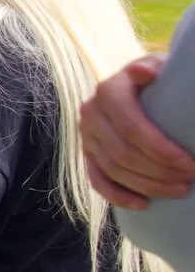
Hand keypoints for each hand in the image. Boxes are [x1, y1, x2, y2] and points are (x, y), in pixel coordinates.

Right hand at [80, 54, 194, 209]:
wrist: (140, 87)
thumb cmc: (160, 81)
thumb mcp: (160, 67)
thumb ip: (151, 68)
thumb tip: (142, 73)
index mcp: (109, 90)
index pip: (131, 127)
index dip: (161, 150)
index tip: (191, 163)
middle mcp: (91, 112)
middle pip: (122, 153)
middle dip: (159, 172)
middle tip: (190, 179)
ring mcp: (86, 135)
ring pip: (113, 169)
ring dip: (148, 185)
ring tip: (180, 190)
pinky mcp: (87, 153)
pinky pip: (97, 180)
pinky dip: (119, 195)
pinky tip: (144, 204)